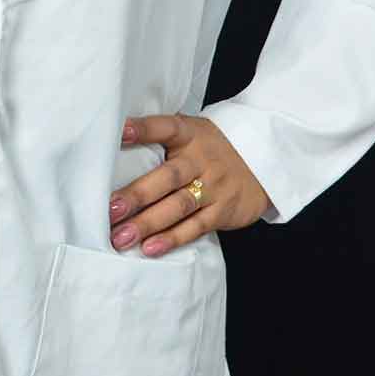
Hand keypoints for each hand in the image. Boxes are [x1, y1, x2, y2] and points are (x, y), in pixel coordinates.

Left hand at [109, 113, 271, 256]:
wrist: (264, 159)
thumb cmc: (211, 148)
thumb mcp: (192, 133)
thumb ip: (161, 139)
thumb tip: (113, 147)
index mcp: (189, 134)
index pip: (165, 128)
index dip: (143, 129)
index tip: (120, 131)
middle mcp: (201, 160)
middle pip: (167, 177)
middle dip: (137, 195)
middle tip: (109, 209)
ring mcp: (214, 187)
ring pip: (178, 206)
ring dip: (148, 223)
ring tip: (120, 236)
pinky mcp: (223, 211)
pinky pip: (195, 227)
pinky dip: (172, 238)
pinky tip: (150, 248)